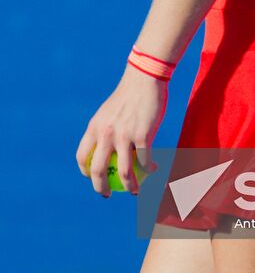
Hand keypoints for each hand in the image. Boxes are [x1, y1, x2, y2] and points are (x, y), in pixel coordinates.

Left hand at [75, 63, 166, 196]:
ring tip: (135, 191)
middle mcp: (106, 133)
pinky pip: (144, 161)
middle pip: (98, 171)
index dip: (85, 171)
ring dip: (130, 186)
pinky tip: (154, 169)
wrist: (145, 78)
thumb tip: (105, 148)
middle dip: (101, 189)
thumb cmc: (129, 94)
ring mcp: (124, 136)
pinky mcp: (143, 135)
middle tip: (108, 194)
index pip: (82, 156)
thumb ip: (105, 129)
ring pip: (124, 172)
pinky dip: (149, 169)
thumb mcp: (109, 112)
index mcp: (94, 127)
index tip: (94, 177)